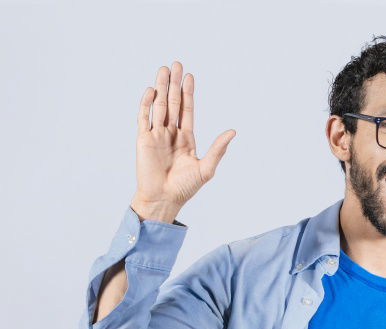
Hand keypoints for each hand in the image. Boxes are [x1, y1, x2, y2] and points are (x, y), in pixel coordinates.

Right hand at [131, 60, 234, 221]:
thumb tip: (233, 131)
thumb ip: (218, 149)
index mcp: (186, 139)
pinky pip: (144, 118)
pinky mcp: (143, 140)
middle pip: (173, 103)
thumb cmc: (185, 187)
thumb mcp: (206, 168)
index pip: (187, 110)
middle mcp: (170, 134)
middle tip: (176, 63)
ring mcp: (156, 135)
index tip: (189, 76)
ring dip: (161, 88)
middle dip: (174, 84)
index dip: (188, 93)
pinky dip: (147, 104)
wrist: (164, 199)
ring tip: (163, 69)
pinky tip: (151, 91)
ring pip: (158, 106)